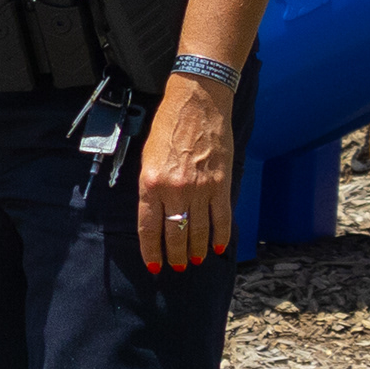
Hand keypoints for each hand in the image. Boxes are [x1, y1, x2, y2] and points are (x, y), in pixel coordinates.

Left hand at [136, 77, 234, 274]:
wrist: (198, 102)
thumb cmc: (169, 126)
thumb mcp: (147, 157)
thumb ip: (151, 188)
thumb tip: (156, 215)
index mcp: (151, 183)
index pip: (149, 228)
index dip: (152, 251)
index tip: (154, 266)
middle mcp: (174, 190)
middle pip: (174, 234)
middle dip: (174, 255)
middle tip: (176, 266)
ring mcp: (200, 188)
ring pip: (197, 231)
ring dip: (195, 250)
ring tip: (193, 261)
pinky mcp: (221, 183)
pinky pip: (221, 218)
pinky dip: (220, 236)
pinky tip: (217, 248)